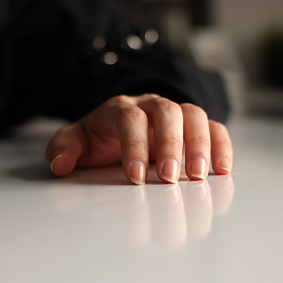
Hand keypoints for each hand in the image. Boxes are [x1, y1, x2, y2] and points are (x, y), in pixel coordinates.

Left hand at [46, 94, 232, 183]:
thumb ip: (64, 148)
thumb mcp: (77, 142)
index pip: (130, 119)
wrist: (119, 128)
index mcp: (120, 108)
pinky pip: (213, 127)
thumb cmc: (100, 138)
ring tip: (199, 176)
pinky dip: (221, 145)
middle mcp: (151, 105)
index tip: (134, 176)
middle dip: (170, 144)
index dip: (134, 145)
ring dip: (199, 145)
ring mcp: (176, 113)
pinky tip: (222, 170)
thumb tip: (60, 163)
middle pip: (167, 111)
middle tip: (170, 177)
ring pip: (194, 115)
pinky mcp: (194, 127)